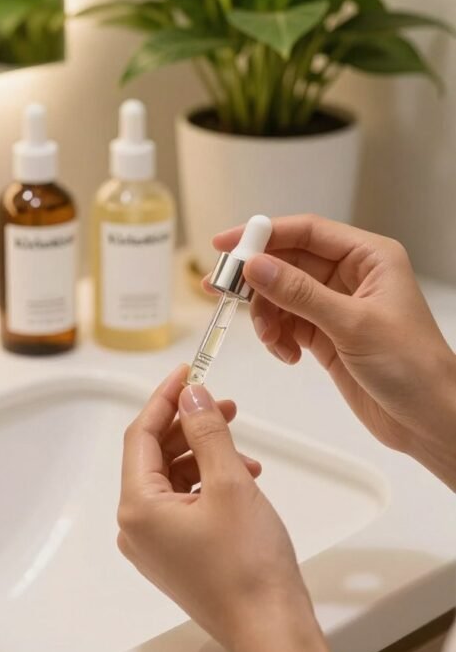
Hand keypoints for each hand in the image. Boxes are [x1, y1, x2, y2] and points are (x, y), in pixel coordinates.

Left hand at [117, 365, 310, 651]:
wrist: (270, 629)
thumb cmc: (248, 560)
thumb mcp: (230, 482)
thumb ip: (207, 430)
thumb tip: (191, 392)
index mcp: (137, 507)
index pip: (140, 435)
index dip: (164, 399)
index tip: (189, 370)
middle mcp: (135, 526)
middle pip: (155, 456)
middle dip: (190, 426)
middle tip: (227, 404)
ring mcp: (154, 545)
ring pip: (173, 479)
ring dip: (205, 454)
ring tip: (246, 451)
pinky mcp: (176, 556)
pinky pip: (184, 503)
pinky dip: (209, 483)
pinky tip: (244, 477)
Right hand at [213, 215, 455, 487]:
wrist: (429, 420)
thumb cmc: (414, 366)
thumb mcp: (352, 324)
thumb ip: (300, 294)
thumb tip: (256, 266)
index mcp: (368, 257)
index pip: (306, 231)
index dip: (263, 233)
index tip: (226, 244)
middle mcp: (351, 275)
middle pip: (287, 261)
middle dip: (256, 278)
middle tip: (222, 291)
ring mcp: (336, 306)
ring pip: (281, 295)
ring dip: (266, 315)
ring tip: (270, 338)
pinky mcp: (326, 336)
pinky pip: (286, 323)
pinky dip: (277, 336)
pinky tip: (287, 354)